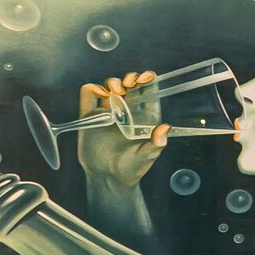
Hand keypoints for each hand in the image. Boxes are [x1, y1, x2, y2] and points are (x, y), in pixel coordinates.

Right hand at [76, 73, 170, 189]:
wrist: (107, 177)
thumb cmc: (131, 168)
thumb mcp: (145, 157)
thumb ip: (155, 144)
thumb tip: (166, 128)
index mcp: (145, 116)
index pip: (149, 91)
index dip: (148, 79)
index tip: (145, 77)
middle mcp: (128, 110)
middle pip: (130, 84)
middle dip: (131, 77)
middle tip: (129, 84)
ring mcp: (109, 111)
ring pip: (111, 86)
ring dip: (113, 82)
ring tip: (117, 91)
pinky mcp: (91, 115)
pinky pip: (88, 95)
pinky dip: (92, 88)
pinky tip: (100, 94)